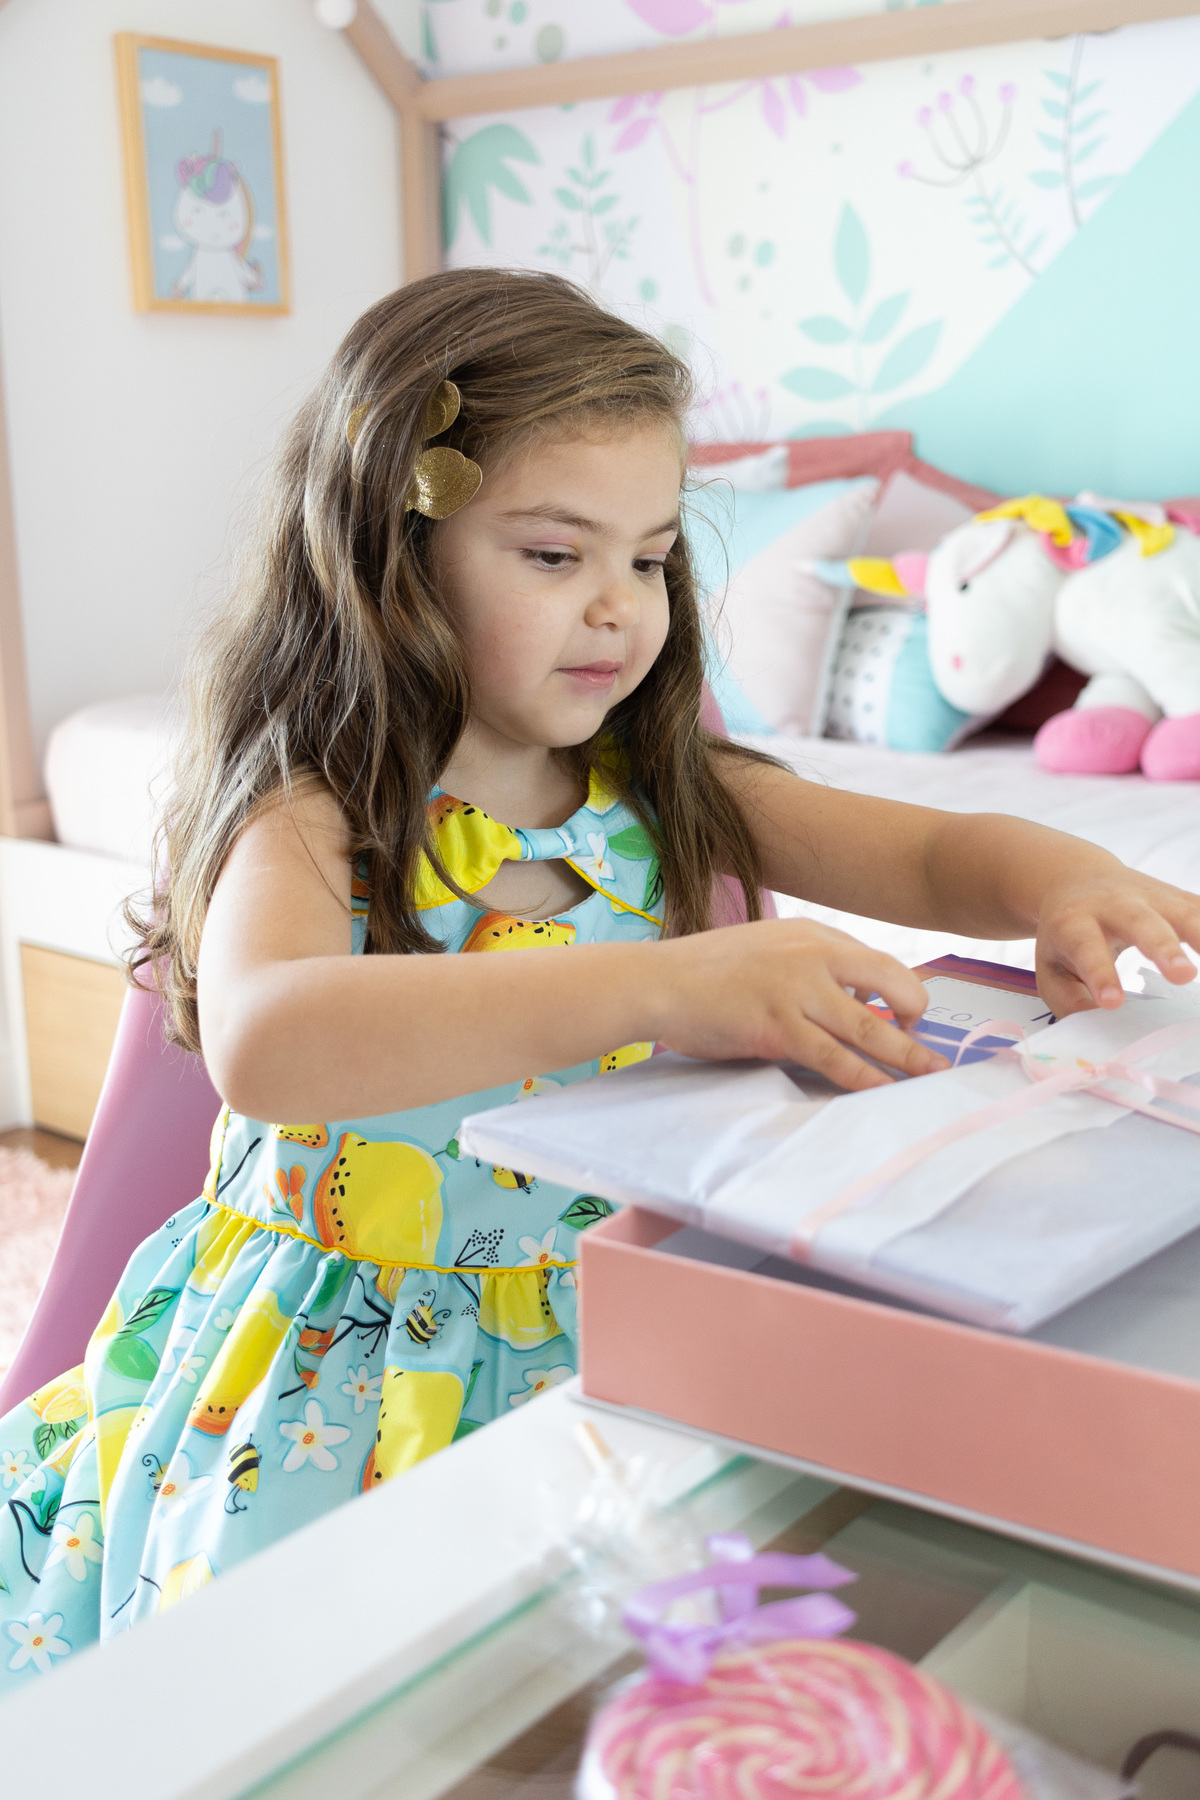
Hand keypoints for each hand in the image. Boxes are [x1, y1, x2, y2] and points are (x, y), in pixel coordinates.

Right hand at [646, 918, 947, 1090]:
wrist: (655, 981)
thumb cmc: (705, 973)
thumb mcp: (766, 951)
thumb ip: (809, 969)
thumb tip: (853, 1003)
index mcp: (811, 934)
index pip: (877, 961)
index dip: (903, 992)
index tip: (914, 1018)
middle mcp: (811, 954)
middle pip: (891, 983)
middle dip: (920, 1018)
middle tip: (933, 1051)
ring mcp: (795, 989)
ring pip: (869, 1027)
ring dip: (907, 1055)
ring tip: (932, 1075)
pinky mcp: (776, 1024)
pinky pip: (833, 1056)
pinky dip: (864, 1077)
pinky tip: (882, 1091)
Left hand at [1035, 867, 1199, 1014]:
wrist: (1078, 880)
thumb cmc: (1066, 935)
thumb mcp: (1049, 966)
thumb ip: (1067, 997)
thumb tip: (1096, 1019)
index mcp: (1075, 922)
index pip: (1087, 948)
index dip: (1101, 974)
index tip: (1113, 1002)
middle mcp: (1115, 904)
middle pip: (1141, 921)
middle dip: (1163, 947)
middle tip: (1183, 976)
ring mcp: (1153, 897)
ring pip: (1184, 911)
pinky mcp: (1180, 898)